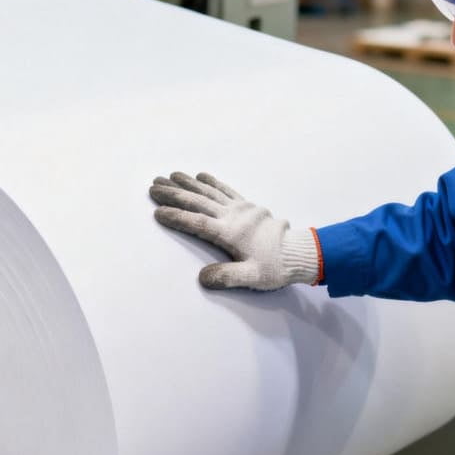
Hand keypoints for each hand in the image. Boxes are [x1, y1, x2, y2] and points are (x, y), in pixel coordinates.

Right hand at [149, 172, 319, 290]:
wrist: (300, 253)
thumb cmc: (276, 267)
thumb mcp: (252, 277)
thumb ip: (227, 277)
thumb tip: (202, 278)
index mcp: (230, 233)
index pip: (197, 223)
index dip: (176, 217)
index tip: (157, 212)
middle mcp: (233, 216)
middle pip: (198, 202)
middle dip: (174, 193)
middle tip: (154, 186)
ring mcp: (241, 208)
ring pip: (209, 192)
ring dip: (188, 183)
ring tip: (170, 175)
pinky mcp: (248, 206)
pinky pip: (226, 190)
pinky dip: (211, 182)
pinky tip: (200, 176)